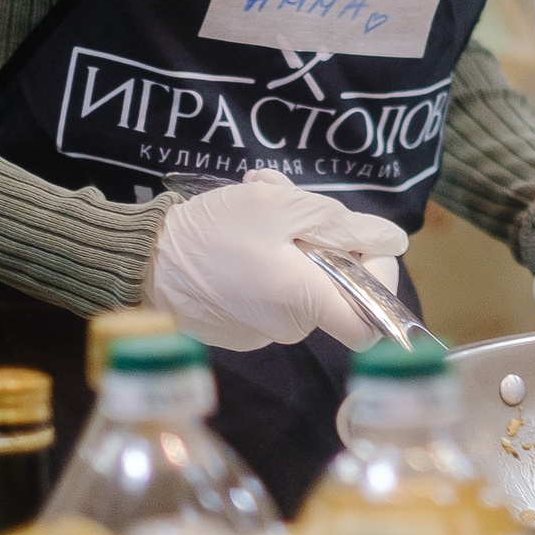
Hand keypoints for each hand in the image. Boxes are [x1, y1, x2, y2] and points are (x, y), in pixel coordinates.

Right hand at [147, 168, 409, 352]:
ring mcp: (261, 332)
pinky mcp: (239, 328)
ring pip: (303, 284)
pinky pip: (273, 293)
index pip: (372, 323)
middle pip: (336, 289)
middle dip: (325, 242)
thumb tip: (393, 243)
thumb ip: (343, 227)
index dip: (379, 283)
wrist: (141, 260)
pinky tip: (240, 230)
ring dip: (293, 241)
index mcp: (306, 303)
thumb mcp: (282, 208)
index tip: (359, 246)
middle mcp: (289, 328)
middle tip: (292, 203)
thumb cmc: (214, 231)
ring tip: (259, 202)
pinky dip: (269, 261)